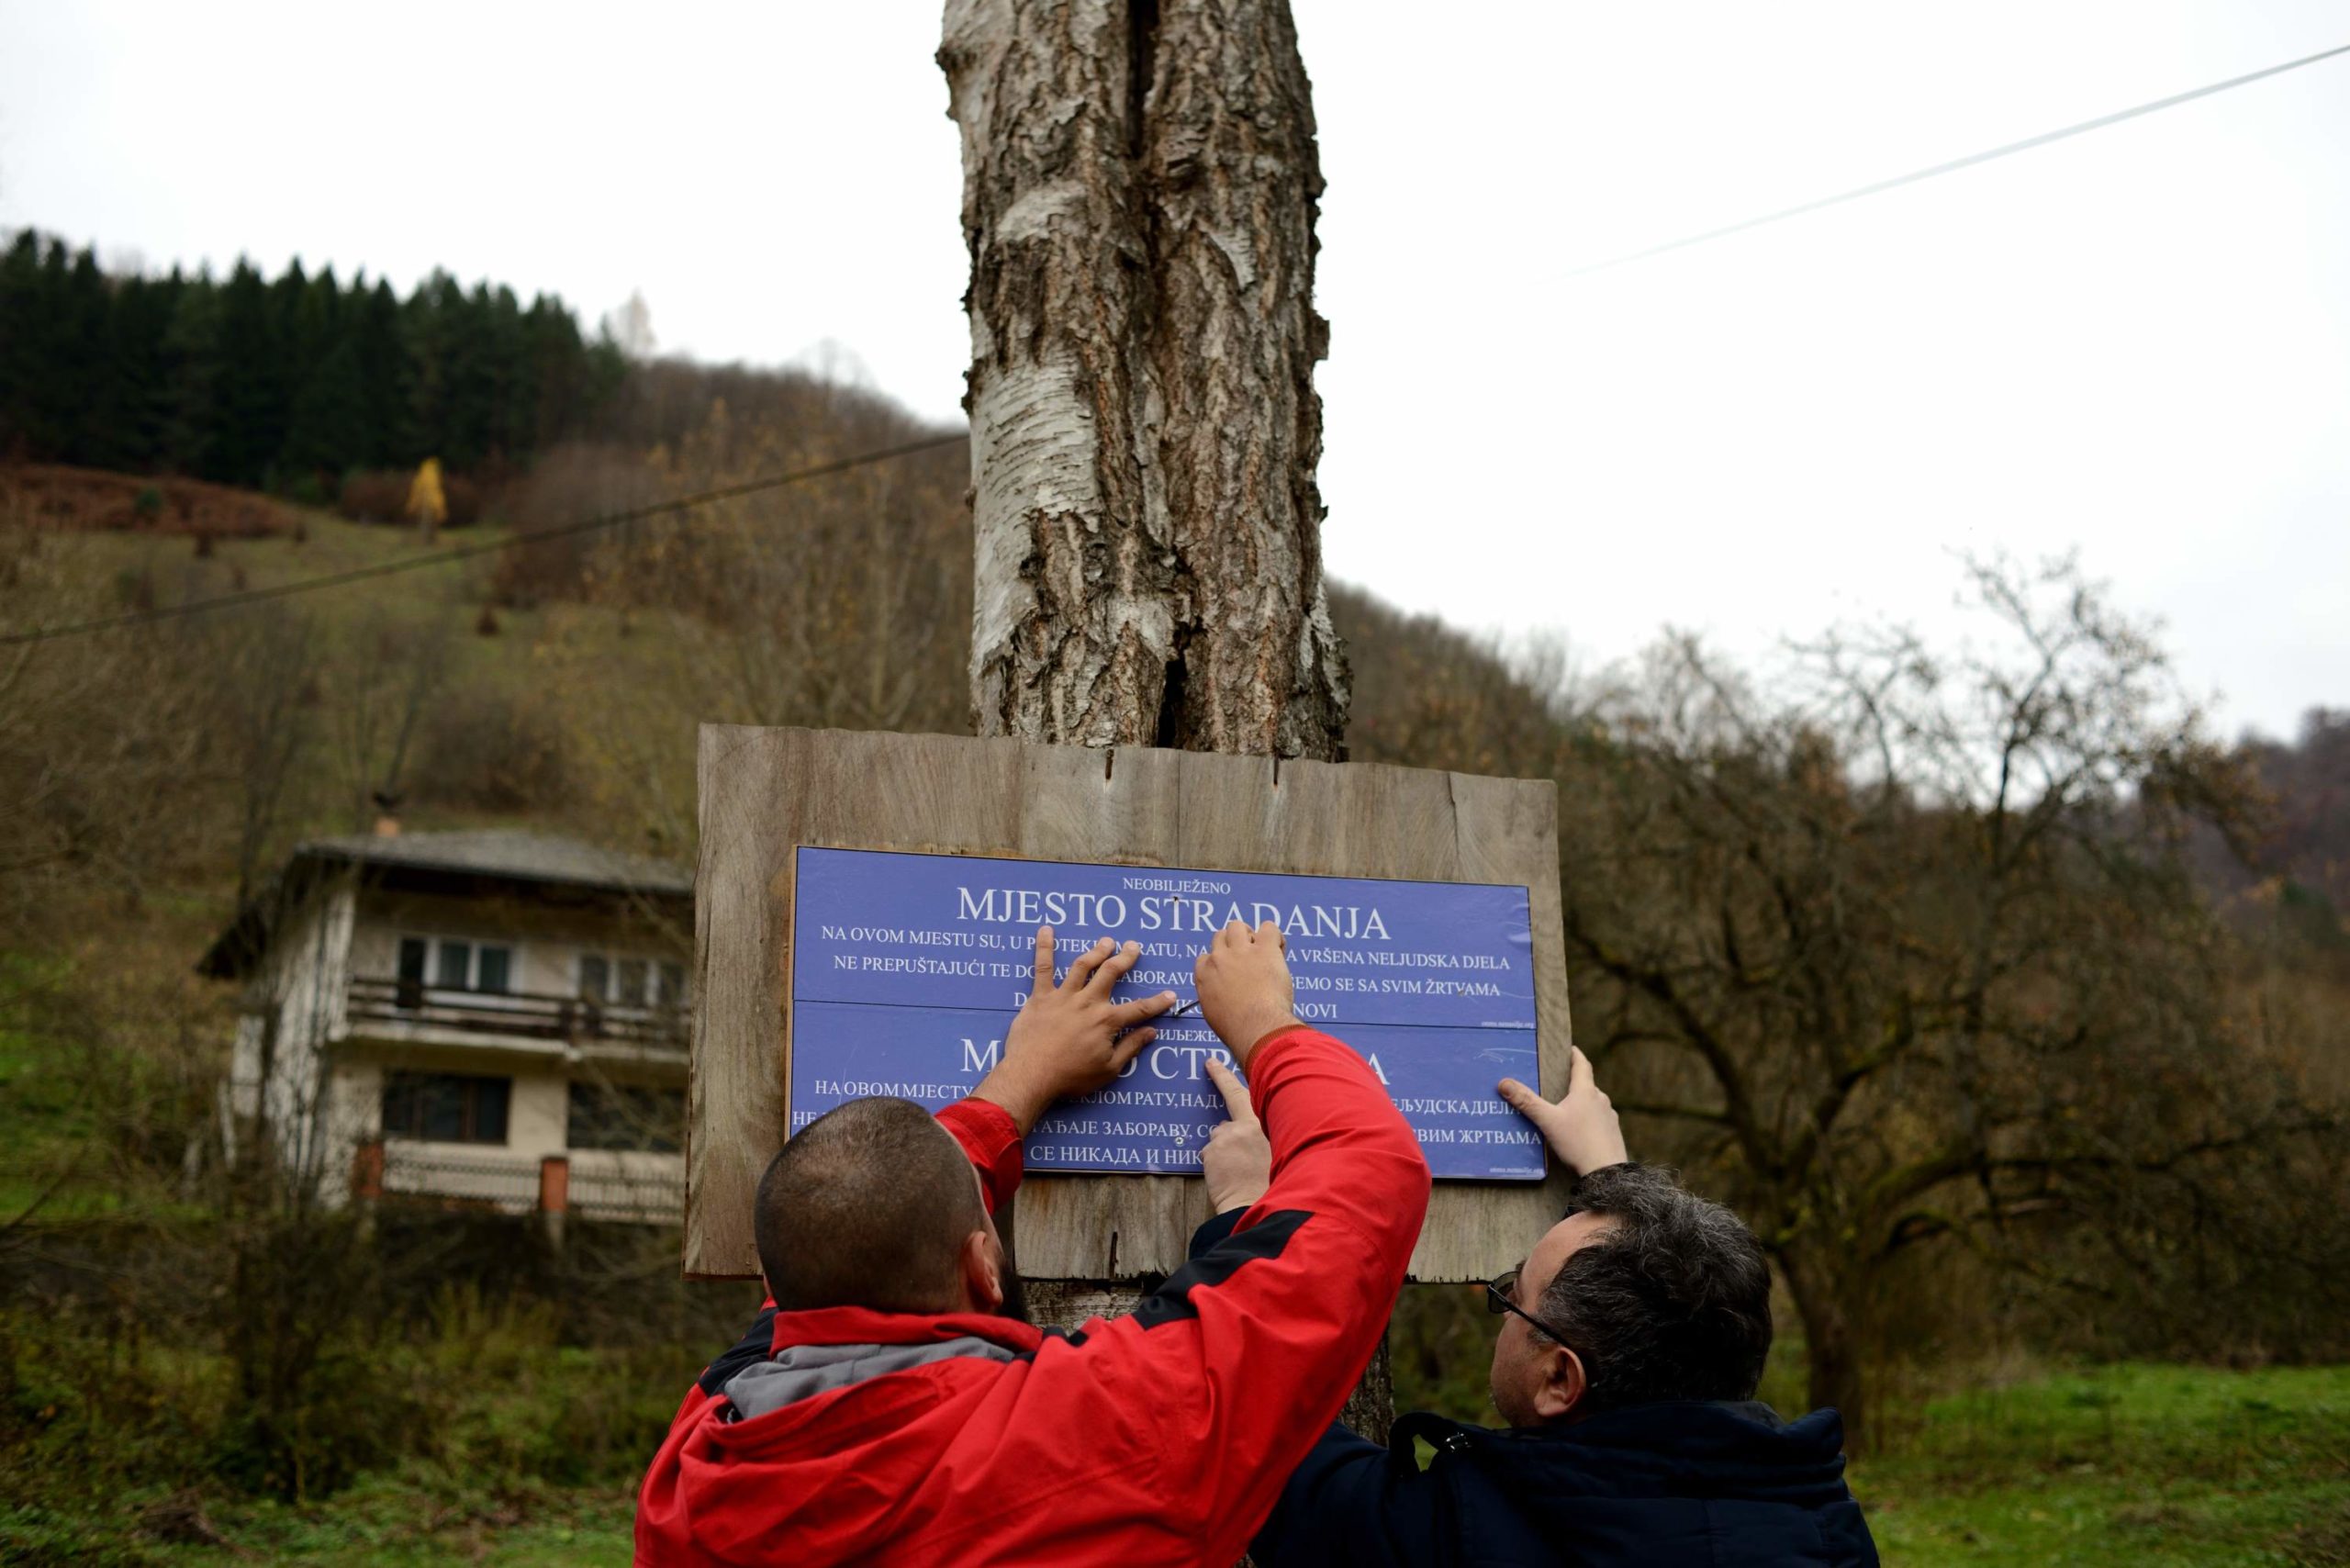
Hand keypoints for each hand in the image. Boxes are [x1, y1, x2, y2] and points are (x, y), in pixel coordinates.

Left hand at [972, 927, 1175, 1132]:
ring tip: (1106, 941)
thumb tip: (1151, 1032)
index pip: (1139, 1009)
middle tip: (1133, 947)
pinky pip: (1043, 968)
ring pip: (1083, 966)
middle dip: (1125, 958)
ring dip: (1096, 951)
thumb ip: (1130, 1047)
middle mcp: (1088, 1002)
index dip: (1157, 1002)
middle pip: (1111, 974)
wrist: (1032, 1075)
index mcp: (1106, 1021)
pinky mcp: (1041, 997)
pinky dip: (1044, 947)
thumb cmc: (1071, 1077)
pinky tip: (1046, 930)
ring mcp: (1063, 996)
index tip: (1170, 994)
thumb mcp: (1108, 1069)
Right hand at [1193, 920, 1300, 1066]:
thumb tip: (1223, 996)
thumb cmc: (1236, 1029)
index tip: (1231, 972)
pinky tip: (1279, 949)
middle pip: (1220, 935)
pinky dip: (1275, 936)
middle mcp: (1219, 958)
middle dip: (1233, 943)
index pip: (1206, 957)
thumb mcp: (1213, 1014)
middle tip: (1247, 957)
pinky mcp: (1264, 949)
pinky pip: (1269, 928)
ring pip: (1237, 926)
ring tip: (1261, 947)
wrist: (1255, 1027)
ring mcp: (1241, 951)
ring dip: (1249, 934)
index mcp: (1204, 974)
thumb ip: (1215, 997)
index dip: (1220, 961)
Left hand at [1201, 1057, 1271, 1212]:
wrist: (1254, 1206)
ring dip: (1223, 1153)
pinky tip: (1228, 1177)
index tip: (1210, 1062)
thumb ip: (1261, 1137)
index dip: (1223, 1076)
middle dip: (1228, 1139)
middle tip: (1235, 1156)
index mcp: (1262, 1124)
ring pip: (1217, 1141)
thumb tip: (1246, 1137)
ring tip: (1237, 1174)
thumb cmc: (1270, 1184)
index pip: (1240, 1093)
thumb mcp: (1278, 1152)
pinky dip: (1215, 1165)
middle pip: (1226, 1124)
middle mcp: (1242, 1126)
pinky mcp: (1212, 1151)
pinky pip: (1209, 1155)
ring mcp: (1225, 1138)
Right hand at [1499, 1047, 1627, 1175]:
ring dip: (1582, 1103)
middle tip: (1559, 1083)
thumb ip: (1526, 1102)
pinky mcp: (1613, 1132)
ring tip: (1566, 1110)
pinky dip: (1588, 1120)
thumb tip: (1503, 1083)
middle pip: (1587, 1085)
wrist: (1606, 1171)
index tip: (1570, 1048)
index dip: (1575, 1055)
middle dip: (1573, 1083)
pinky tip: (1579, 1131)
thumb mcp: (1547, 1121)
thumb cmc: (1577, 1143)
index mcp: (1586, 1092)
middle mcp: (1601, 1100)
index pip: (1582, 1065)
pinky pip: (1599, 1120)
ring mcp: (1609, 1117)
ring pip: (1593, 1104)